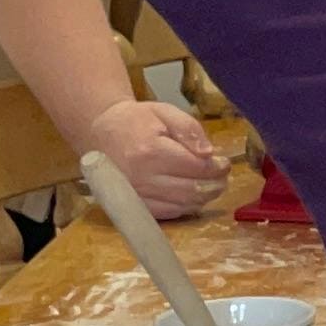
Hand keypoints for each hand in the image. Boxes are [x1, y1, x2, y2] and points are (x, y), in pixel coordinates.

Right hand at [79, 99, 226, 219]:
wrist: (101, 132)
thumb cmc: (136, 120)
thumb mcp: (164, 111)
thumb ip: (189, 129)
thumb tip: (209, 154)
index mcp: (151, 151)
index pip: (196, 167)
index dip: (217, 168)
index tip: (225, 163)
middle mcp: (142, 177)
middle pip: (192, 190)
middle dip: (214, 185)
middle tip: (223, 177)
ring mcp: (136, 195)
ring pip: (182, 205)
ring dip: (203, 198)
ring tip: (211, 185)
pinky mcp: (133, 206)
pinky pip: (167, 213)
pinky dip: (185, 207)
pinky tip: (192, 195)